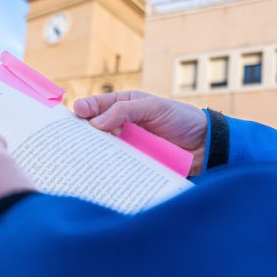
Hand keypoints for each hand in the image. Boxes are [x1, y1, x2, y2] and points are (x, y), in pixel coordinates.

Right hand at [74, 91, 207, 175]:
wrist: (206, 146)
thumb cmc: (182, 119)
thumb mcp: (153, 107)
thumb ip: (124, 111)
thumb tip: (95, 123)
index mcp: (124, 105)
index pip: (97, 106)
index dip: (84, 109)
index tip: (74, 114)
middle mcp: (122, 125)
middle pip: (94, 130)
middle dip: (82, 134)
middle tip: (71, 138)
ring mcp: (127, 146)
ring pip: (102, 149)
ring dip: (92, 153)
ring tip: (80, 157)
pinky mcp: (134, 164)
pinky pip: (116, 166)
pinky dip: (107, 168)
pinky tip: (98, 171)